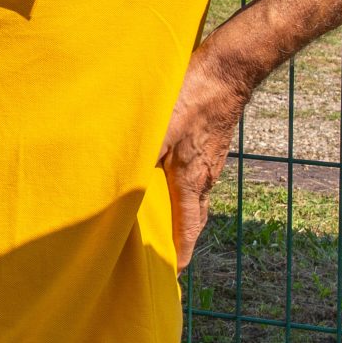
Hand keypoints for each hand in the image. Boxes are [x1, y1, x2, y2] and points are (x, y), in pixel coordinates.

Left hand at [157, 51, 252, 268]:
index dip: (180, 250)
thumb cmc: (189, 99)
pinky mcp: (207, 144)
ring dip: (180, 210)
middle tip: (168, 252)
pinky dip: (181, 186)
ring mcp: (209, 159)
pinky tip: (166, 177)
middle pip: (194, 215)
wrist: (225, 71)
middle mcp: (205, 175)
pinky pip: (194, 175)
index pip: (188, 226)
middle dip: (181, 236)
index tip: (176, 271)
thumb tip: (116, 182)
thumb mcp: (156, 130)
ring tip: (162, 221)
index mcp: (192, 179)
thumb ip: (136, 157)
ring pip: (194, 194)